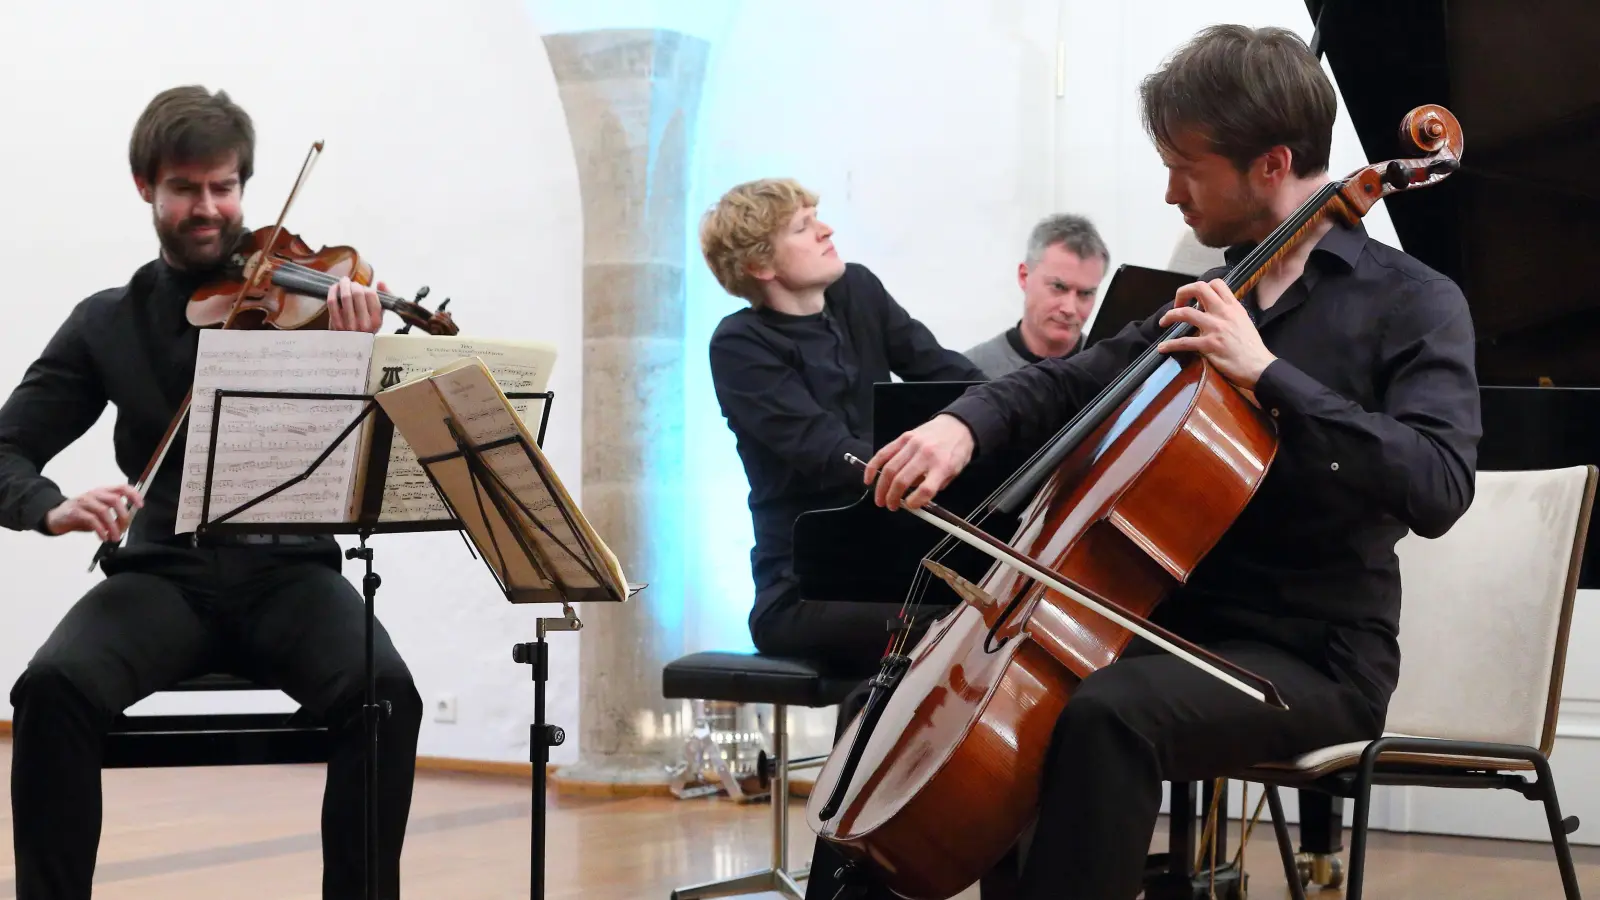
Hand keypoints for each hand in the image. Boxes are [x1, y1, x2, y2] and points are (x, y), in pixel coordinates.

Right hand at [45, 484, 142, 540]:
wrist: (56, 517)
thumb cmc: (82, 515)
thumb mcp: (100, 512)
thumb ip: (113, 513)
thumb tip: (127, 522)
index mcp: (103, 492)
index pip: (122, 487)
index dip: (133, 495)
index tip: (140, 506)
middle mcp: (94, 494)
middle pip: (115, 500)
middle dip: (123, 516)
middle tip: (124, 529)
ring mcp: (84, 501)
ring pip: (104, 511)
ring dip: (112, 526)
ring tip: (114, 537)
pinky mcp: (75, 511)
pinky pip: (91, 520)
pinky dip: (100, 530)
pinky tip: (103, 537)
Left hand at [326, 277, 385, 332]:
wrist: (351, 348)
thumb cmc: (365, 330)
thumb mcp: (378, 318)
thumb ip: (382, 300)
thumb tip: (381, 282)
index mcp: (376, 321)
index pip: (371, 295)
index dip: (366, 287)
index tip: (362, 287)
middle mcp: (364, 323)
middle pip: (357, 293)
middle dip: (353, 284)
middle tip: (350, 282)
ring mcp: (349, 325)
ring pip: (345, 296)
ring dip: (343, 285)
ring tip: (343, 281)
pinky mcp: (336, 325)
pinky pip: (332, 303)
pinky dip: (332, 292)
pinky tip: (334, 288)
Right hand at [863, 413, 974, 510]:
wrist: (957, 425)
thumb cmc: (956, 452)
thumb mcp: (953, 473)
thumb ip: (934, 486)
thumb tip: (913, 499)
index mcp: (942, 466)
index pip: (925, 489)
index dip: (915, 502)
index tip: (910, 507)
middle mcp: (926, 454)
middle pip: (902, 480)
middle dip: (892, 497)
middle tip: (890, 506)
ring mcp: (912, 445)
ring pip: (889, 469)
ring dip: (881, 488)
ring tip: (880, 499)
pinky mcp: (903, 438)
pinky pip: (883, 454)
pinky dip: (872, 468)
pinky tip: (869, 479)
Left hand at [1156, 279, 1276, 387]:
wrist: (1259, 367)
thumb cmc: (1252, 348)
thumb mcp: (1244, 322)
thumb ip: (1229, 314)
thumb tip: (1213, 312)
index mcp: (1233, 307)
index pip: (1215, 284)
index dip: (1200, 287)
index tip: (1193, 298)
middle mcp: (1223, 313)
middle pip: (1199, 289)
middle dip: (1182, 293)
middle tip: (1177, 304)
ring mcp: (1215, 328)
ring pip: (1185, 313)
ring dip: (1169, 316)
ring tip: (1164, 322)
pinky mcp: (1209, 345)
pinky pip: (1183, 342)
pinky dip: (1170, 345)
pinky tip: (1163, 347)